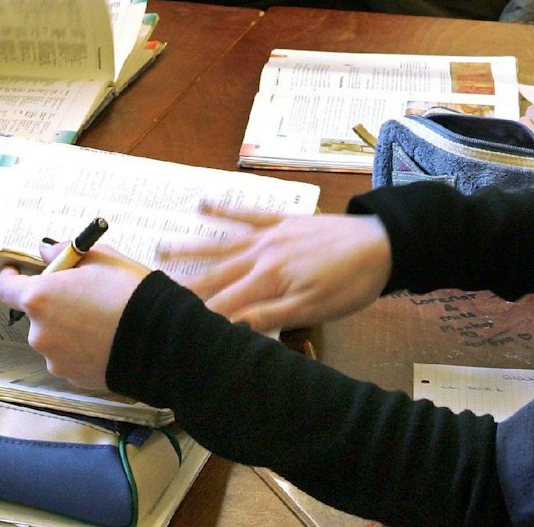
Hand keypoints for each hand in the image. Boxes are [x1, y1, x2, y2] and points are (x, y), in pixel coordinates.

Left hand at [0, 242, 148, 391]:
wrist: (161, 339)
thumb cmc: (129, 293)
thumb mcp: (100, 257)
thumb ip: (64, 253)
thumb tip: (48, 252)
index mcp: (40, 298)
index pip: (7, 288)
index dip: (13, 277)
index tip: (19, 271)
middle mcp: (40, 332)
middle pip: (36, 313)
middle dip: (52, 302)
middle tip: (80, 292)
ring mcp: (56, 358)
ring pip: (54, 336)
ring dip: (67, 326)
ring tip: (101, 317)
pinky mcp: (74, 376)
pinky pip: (70, 356)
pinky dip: (81, 346)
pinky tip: (105, 337)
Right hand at [165, 205, 390, 331]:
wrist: (382, 244)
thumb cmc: (352, 284)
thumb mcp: (314, 309)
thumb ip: (270, 316)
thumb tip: (232, 326)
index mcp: (269, 280)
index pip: (224, 304)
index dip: (199, 317)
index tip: (173, 327)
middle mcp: (262, 253)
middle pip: (216, 273)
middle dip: (184, 285)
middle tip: (152, 293)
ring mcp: (271, 234)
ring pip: (223, 243)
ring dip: (191, 247)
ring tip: (160, 249)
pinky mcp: (283, 220)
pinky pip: (248, 213)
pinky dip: (225, 210)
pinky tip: (203, 205)